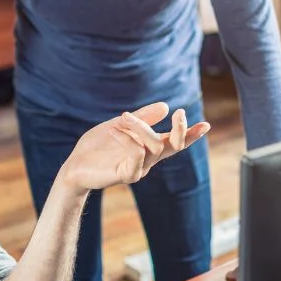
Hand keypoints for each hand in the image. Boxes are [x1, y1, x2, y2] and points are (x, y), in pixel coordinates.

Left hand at [59, 103, 209, 194]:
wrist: (74, 166)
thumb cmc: (98, 147)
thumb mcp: (120, 125)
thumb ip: (142, 118)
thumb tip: (165, 106)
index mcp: (149, 147)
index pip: (175, 141)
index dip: (190, 134)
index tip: (206, 125)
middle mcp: (148, 159)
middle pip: (173, 146)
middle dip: (180, 130)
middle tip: (179, 113)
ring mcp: (138, 168)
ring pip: (154, 147)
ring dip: (141, 128)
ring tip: (123, 117)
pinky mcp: (126, 175)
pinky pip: (137, 157)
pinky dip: (129, 140)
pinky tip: (115, 130)